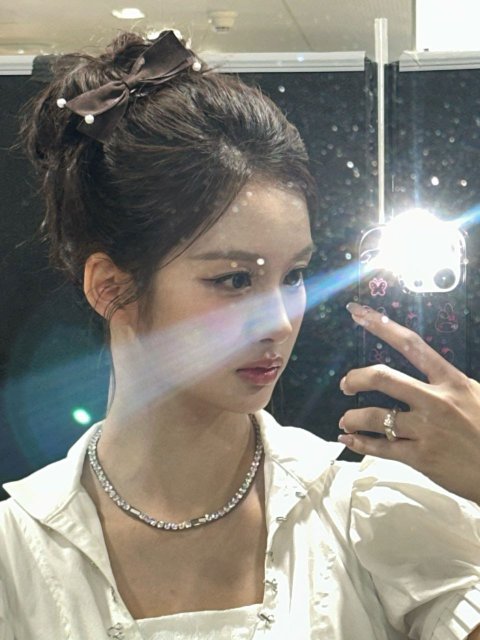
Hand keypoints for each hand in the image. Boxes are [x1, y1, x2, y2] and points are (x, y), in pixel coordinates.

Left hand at [338, 301, 479, 503]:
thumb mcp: (475, 396)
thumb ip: (447, 384)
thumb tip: (420, 373)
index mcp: (451, 380)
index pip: (410, 344)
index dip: (380, 325)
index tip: (356, 313)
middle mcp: (436, 401)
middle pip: (383, 377)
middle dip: (356, 378)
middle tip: (345, 384)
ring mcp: (427, 430)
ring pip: (374, 416)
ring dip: (352, 417)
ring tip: (345, 420)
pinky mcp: (421, 458)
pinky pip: (380, 448)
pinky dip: (359, 444)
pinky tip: (349, 441)